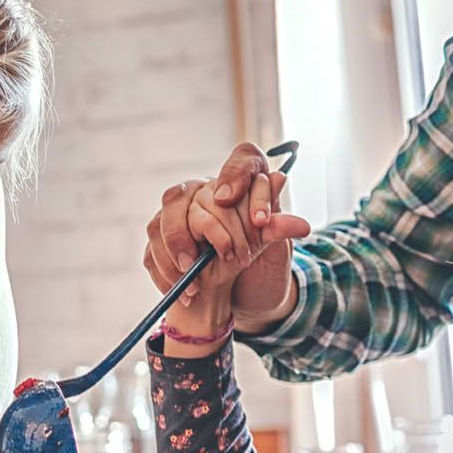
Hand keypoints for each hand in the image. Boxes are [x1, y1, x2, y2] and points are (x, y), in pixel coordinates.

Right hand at [144, 142, 311, 327]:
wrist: (234, 294)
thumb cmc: (256, 264)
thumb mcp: (271, 251)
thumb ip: (276, 231)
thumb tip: (299, 219)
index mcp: (242, 185)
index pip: (245, 158)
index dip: (238, 174)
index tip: (230, 200)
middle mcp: (207, 190)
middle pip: (196, 191)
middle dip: (211, 228)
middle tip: (230, 256)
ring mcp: (178, 210)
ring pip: (167, 214)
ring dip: (179, 245)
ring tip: (195, 273)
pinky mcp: (159, 235)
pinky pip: (153, 243)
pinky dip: (167, 267)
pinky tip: (185, 286)